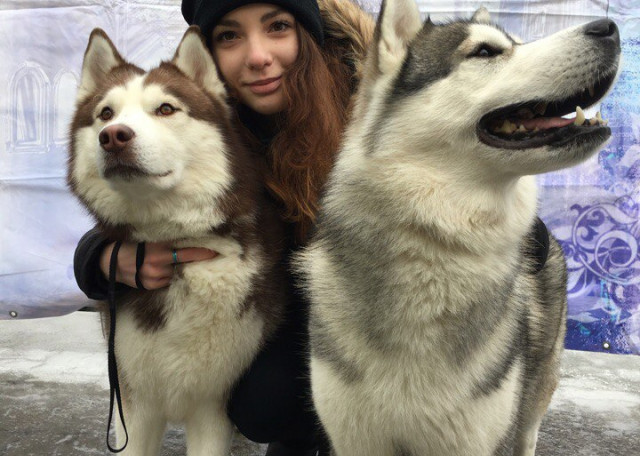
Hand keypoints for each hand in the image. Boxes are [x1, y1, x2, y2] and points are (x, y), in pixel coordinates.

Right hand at [99, 241, 217, 289]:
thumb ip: (167, 238)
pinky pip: (167, 281)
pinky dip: (168, 275)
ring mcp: (154, 276)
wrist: (111, 262)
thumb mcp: (149, 237)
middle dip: (195, 259)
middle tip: (211, 255)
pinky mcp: (150, 285)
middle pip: (184, 262)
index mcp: (158, 247)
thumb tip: (191, 234)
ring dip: (179, 268)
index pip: (185, 250)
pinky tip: (162, 270)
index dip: (202, 252)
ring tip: (170, 261)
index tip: (216, 251)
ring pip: (176, 272)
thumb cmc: (134, 245)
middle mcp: (157, 262)